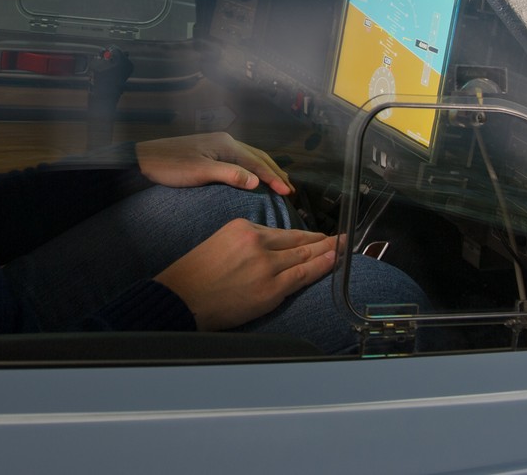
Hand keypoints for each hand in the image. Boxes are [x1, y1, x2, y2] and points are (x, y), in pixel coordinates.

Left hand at [134, 132, 294, 195]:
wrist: (143, 160)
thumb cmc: (169, 166)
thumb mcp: (200, 172)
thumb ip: (229, 175)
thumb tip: (256, 182)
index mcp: (226, 145)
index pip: (257, 163)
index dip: (273, 178)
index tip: (288, 193)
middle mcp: (225, 142)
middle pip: (258, 157)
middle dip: (275, 172)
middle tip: (290, 189)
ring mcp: (217, 146)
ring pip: (249, 157)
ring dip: (265, 170)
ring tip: (278, 182)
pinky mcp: (209, 153)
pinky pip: (239, 160)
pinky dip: (252, 169)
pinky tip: (252, 177)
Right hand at [154, 219, 338, 330]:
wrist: (182, 298)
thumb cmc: (194, 275)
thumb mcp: (219, 243)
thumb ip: (246, 243)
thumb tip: (270, 251)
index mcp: (243, 228)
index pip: (282, 232)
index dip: (304, 235)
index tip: (317, 236)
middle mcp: (257, 242)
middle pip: (298, 241)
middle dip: (322, 240)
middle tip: (342, 237)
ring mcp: (266, 265)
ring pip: (304, 256)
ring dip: (328, 251)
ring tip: (344, 247)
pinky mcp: (270, 289)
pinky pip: (302, 275)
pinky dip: (321, 267)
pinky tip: (334, 261)